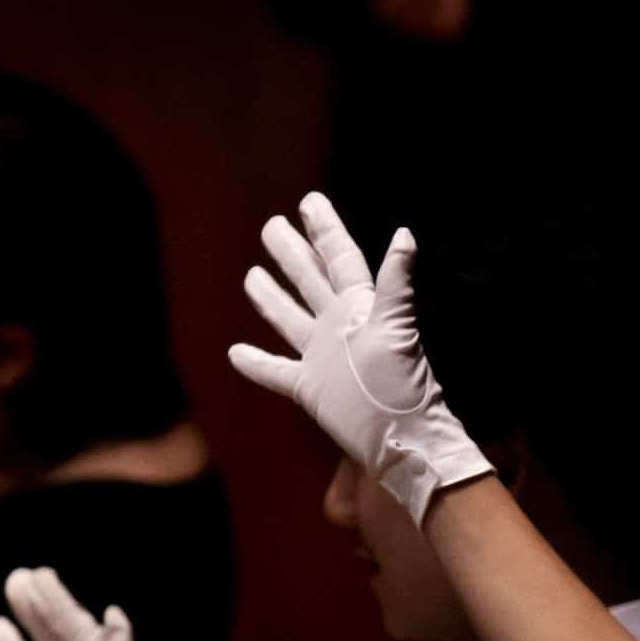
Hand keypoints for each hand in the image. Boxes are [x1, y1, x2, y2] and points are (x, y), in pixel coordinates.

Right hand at [228, 191, 491, 522]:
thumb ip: (396, 284)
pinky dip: (256, 363)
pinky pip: (276, 371)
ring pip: (289, 319)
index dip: (325, 229)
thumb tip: (404, 236)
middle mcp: (338, 326)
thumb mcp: (397, 328)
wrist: (401, 439)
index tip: (309, 201)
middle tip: (272, 225)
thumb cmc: (403, 385)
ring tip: (252, 275)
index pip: (339, 258)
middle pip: (309, 280)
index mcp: (359, 307)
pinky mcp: (309, 387)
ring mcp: (322, 356)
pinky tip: (235, 352)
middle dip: (292, 253)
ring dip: (271, 297)